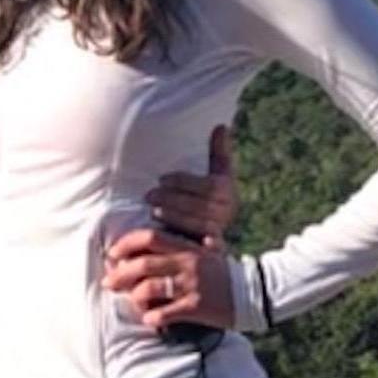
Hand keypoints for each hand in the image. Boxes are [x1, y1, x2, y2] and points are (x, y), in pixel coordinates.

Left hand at [102, 229, 237, 331]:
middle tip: (108, 283)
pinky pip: (165, 313)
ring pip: (149, 288)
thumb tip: (143, 253)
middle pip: (142, 264)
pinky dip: (152, 317)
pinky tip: (150, 319)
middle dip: (119, 274)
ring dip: (134, 296)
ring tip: (133, 302)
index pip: (150, 237)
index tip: (112, 253)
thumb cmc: (221, 274)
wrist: (253, 292)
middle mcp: (187, 263)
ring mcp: (191, 285)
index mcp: (186, 247)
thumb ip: (177, 249)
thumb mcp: (202, 253)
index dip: (126, 244)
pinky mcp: (196, 307)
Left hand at [149, 123, 236, 245]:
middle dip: (173, 199)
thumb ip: (218, 154)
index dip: (182, 182)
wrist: (213, 240)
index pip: (207, 185)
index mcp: (228, 191)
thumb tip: (221, 125)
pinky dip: (179, 240)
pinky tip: (162, 233)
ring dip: (173, 216)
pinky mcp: (212, 252)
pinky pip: (196, 246)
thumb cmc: (209, 202)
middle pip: (201, 205)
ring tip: (152, 211)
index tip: (161, 179)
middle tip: (149, 196)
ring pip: (198, 224)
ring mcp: (221, 231)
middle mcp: (228, 212)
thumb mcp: (216, 177)